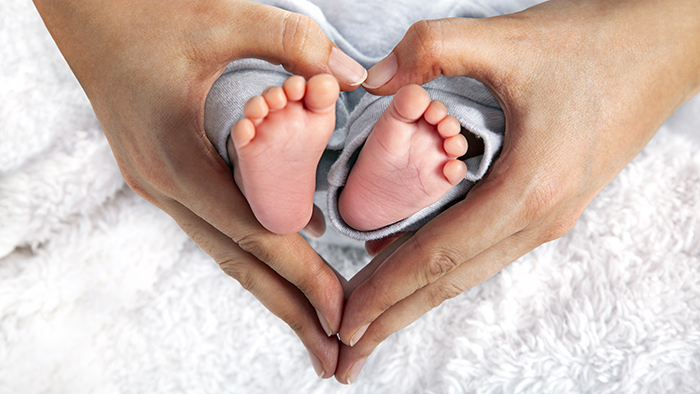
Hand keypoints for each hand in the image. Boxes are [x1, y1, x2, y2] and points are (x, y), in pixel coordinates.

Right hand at [32, 0, 367, 377]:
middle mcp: (163, 185)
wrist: (84, 11)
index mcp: (177, 158)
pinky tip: (284, 259)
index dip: (303, 276)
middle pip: (238, 264)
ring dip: (271, 290)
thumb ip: (291, 43)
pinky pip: (214, 226)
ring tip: (313, 328)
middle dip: (290, 313)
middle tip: (333, 359)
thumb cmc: (144, 10)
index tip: (343, 314)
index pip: (255, 234)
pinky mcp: (162, 175)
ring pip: (224, 252)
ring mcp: (157, 185)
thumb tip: (351, 76)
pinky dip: (253, 251)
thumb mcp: (221, 18)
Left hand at [334, 0, 699, 382]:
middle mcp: (538, 218)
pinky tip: (412, 268)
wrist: (666, 47)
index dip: (386, 290)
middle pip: (450, 281)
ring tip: (371, 325)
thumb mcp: (508, 39)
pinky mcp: (548, 204)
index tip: (345, 321)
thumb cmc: (597, 43)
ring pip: (467, 271)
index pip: (438, 255)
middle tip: (346, 354)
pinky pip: (484, 248)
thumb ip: (433, 48)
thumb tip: (375, 77)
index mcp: (527, 189)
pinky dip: (442, 267)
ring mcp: (547, 217)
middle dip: (393, 318)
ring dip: (415, 300)